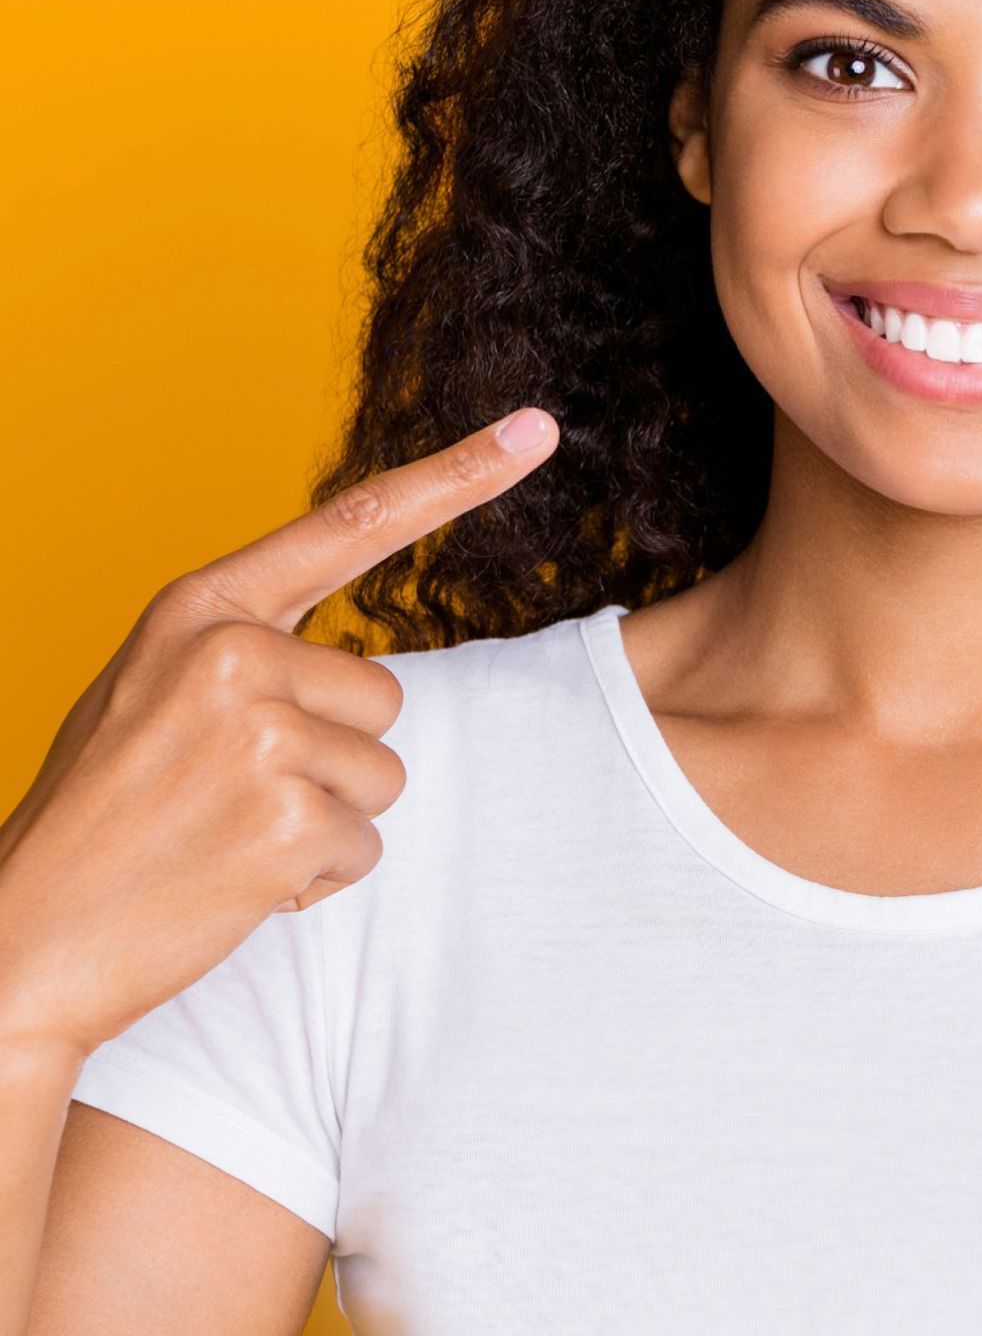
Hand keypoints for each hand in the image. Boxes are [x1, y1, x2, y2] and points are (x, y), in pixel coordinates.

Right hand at [0, 407, 557, 1063]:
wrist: (19, 944)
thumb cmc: (103, 816)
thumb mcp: (155, 693)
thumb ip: (251, 653)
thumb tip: (359, 661)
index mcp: (202, 611)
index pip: (354, 524)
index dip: (457, 475)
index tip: (537, 430)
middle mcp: (232, 656)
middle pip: (385, 694)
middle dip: (332, 755)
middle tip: (226, 798)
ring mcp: (259, 737)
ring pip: (383, 774)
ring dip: (324, 820)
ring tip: (222, 839)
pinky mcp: (284, 822)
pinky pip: (363, 846)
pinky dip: (312, 879)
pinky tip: (229, 885)